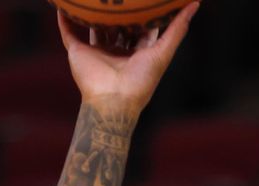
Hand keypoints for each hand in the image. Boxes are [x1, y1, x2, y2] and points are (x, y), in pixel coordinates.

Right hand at [58, 3, 199, 114]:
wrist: (113, 101)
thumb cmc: (141, 80)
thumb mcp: (163, 52)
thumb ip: (178, 29)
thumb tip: (195, 3)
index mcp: (137, 53)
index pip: (142, 27)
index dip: (144, 12)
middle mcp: (117, 51)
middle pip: (117, 24)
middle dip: (117, 8)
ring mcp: (97, 51)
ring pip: (93, 25)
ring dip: (91, 11)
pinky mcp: (77, 52)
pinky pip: (68, 31)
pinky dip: (65, 18)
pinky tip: (62, 3)